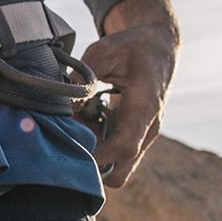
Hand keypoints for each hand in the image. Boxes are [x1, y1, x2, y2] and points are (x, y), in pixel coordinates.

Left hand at [79, 0, 178, 187]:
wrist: (158, 47)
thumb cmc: (132, 46)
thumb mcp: (105, 50)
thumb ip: (83, 77)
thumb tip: (63, 105)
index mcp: (145, 108)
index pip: (124, 147)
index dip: (96, 156)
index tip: (70, 152)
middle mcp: (146, 129)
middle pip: (119, 174)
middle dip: (91, 166)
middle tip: (69, 140)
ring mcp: (141, 136)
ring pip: (113, 167)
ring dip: (90, 153)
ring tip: (76, 122)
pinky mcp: (132, 136)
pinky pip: (111, 155)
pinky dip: (94, 144)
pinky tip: (84, 119)